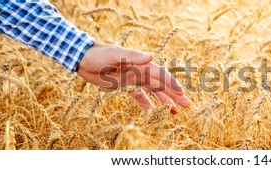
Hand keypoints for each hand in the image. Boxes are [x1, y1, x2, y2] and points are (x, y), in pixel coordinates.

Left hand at [76, 42, 190, 110]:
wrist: (83, 58)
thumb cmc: (99, 54)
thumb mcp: (115, 54)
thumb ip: (133, 56)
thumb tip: (152, 56)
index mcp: (141, 64)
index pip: (161, 75)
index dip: (172, 84)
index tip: (181, 94)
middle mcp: (140, 72)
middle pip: (161, 85)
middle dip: (175, 95)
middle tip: (187, 105)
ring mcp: (134, 79)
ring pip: (154, 92)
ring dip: (165, 101)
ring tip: (175, 113)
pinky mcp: (125, 86)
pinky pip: (139, 96)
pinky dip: (147, 104)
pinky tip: (153, 113)